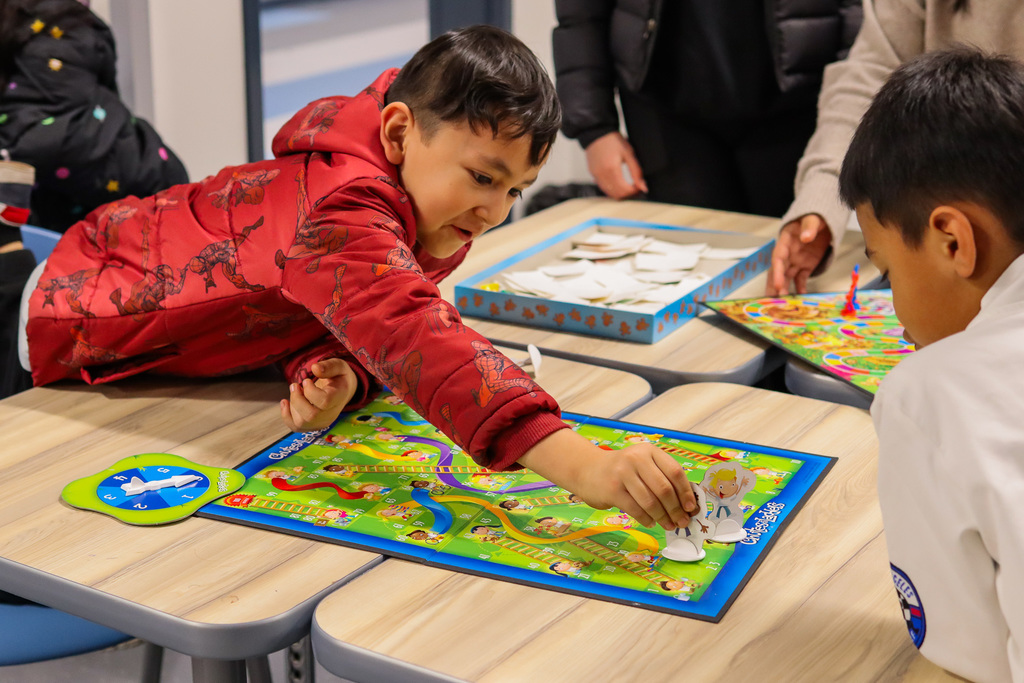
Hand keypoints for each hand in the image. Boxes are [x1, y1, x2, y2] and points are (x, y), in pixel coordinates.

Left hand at [280, 358, 357, 431]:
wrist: (342, 391)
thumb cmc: (339, 378)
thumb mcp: (339, 366)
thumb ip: (329, 366)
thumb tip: (314, 368)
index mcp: (338, 398)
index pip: (324, 402)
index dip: (310, 391)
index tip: (306, 380)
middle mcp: (330, 414)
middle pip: (311, 415)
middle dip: (297, 399)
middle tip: (295, 385)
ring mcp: (321, 422)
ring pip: (301, 423)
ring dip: (292, 406)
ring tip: (294, 391)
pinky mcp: (312, 425)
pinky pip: (295, 427)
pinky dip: (286, 416)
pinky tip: (285, 402)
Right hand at [518, 430, 697, 529]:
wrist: (587, 470)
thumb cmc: (622, 471)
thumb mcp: (643, 466)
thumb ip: (662, 478)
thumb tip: (686, 504)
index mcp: (649, 451)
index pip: (675, 472)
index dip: (686, 492)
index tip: (691, 508)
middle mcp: (636, 458)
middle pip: (664, 489)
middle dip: (676, 509)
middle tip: (681, 522)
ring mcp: (623, 473)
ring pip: (651, 501)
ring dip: (662, 517)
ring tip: (668, 525)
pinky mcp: (612, 489)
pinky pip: (636, 509)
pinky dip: (647, 519)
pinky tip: (650, 522)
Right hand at [585, 132, 647, 199]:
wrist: (597, 133)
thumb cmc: (613, 141)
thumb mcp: (629, 154)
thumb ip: (636, 172)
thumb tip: (643, 187)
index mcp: (612, 169)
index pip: (625, 190)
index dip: (634, 191)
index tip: (639, 187)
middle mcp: (602, 175)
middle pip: (617, 195)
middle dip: (628, 194)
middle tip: (635, 188)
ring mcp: (596, 176)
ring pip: (609, 193)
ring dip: (620, 193)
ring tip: (628, 186)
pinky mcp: (593, 175)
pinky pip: (603, 188)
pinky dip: (612, 189)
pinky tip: (618, 183)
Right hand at [766, 214, 832, 294]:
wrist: (821, 221)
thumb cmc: (814, 218)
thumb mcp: (812, 218)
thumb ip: (809, 227)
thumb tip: (806, 237)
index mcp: (786, 241)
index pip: (778, 257)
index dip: (777, 272)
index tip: (778, 284)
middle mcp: (788, 253)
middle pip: (778, 271)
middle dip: (775, 286)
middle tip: (772, 300)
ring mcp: (796, 260)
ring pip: (787, 278)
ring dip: (784, 290)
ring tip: (781, 304)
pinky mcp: (806, 265)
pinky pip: (801, 279)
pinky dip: (800, 288)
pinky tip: (800, 297)